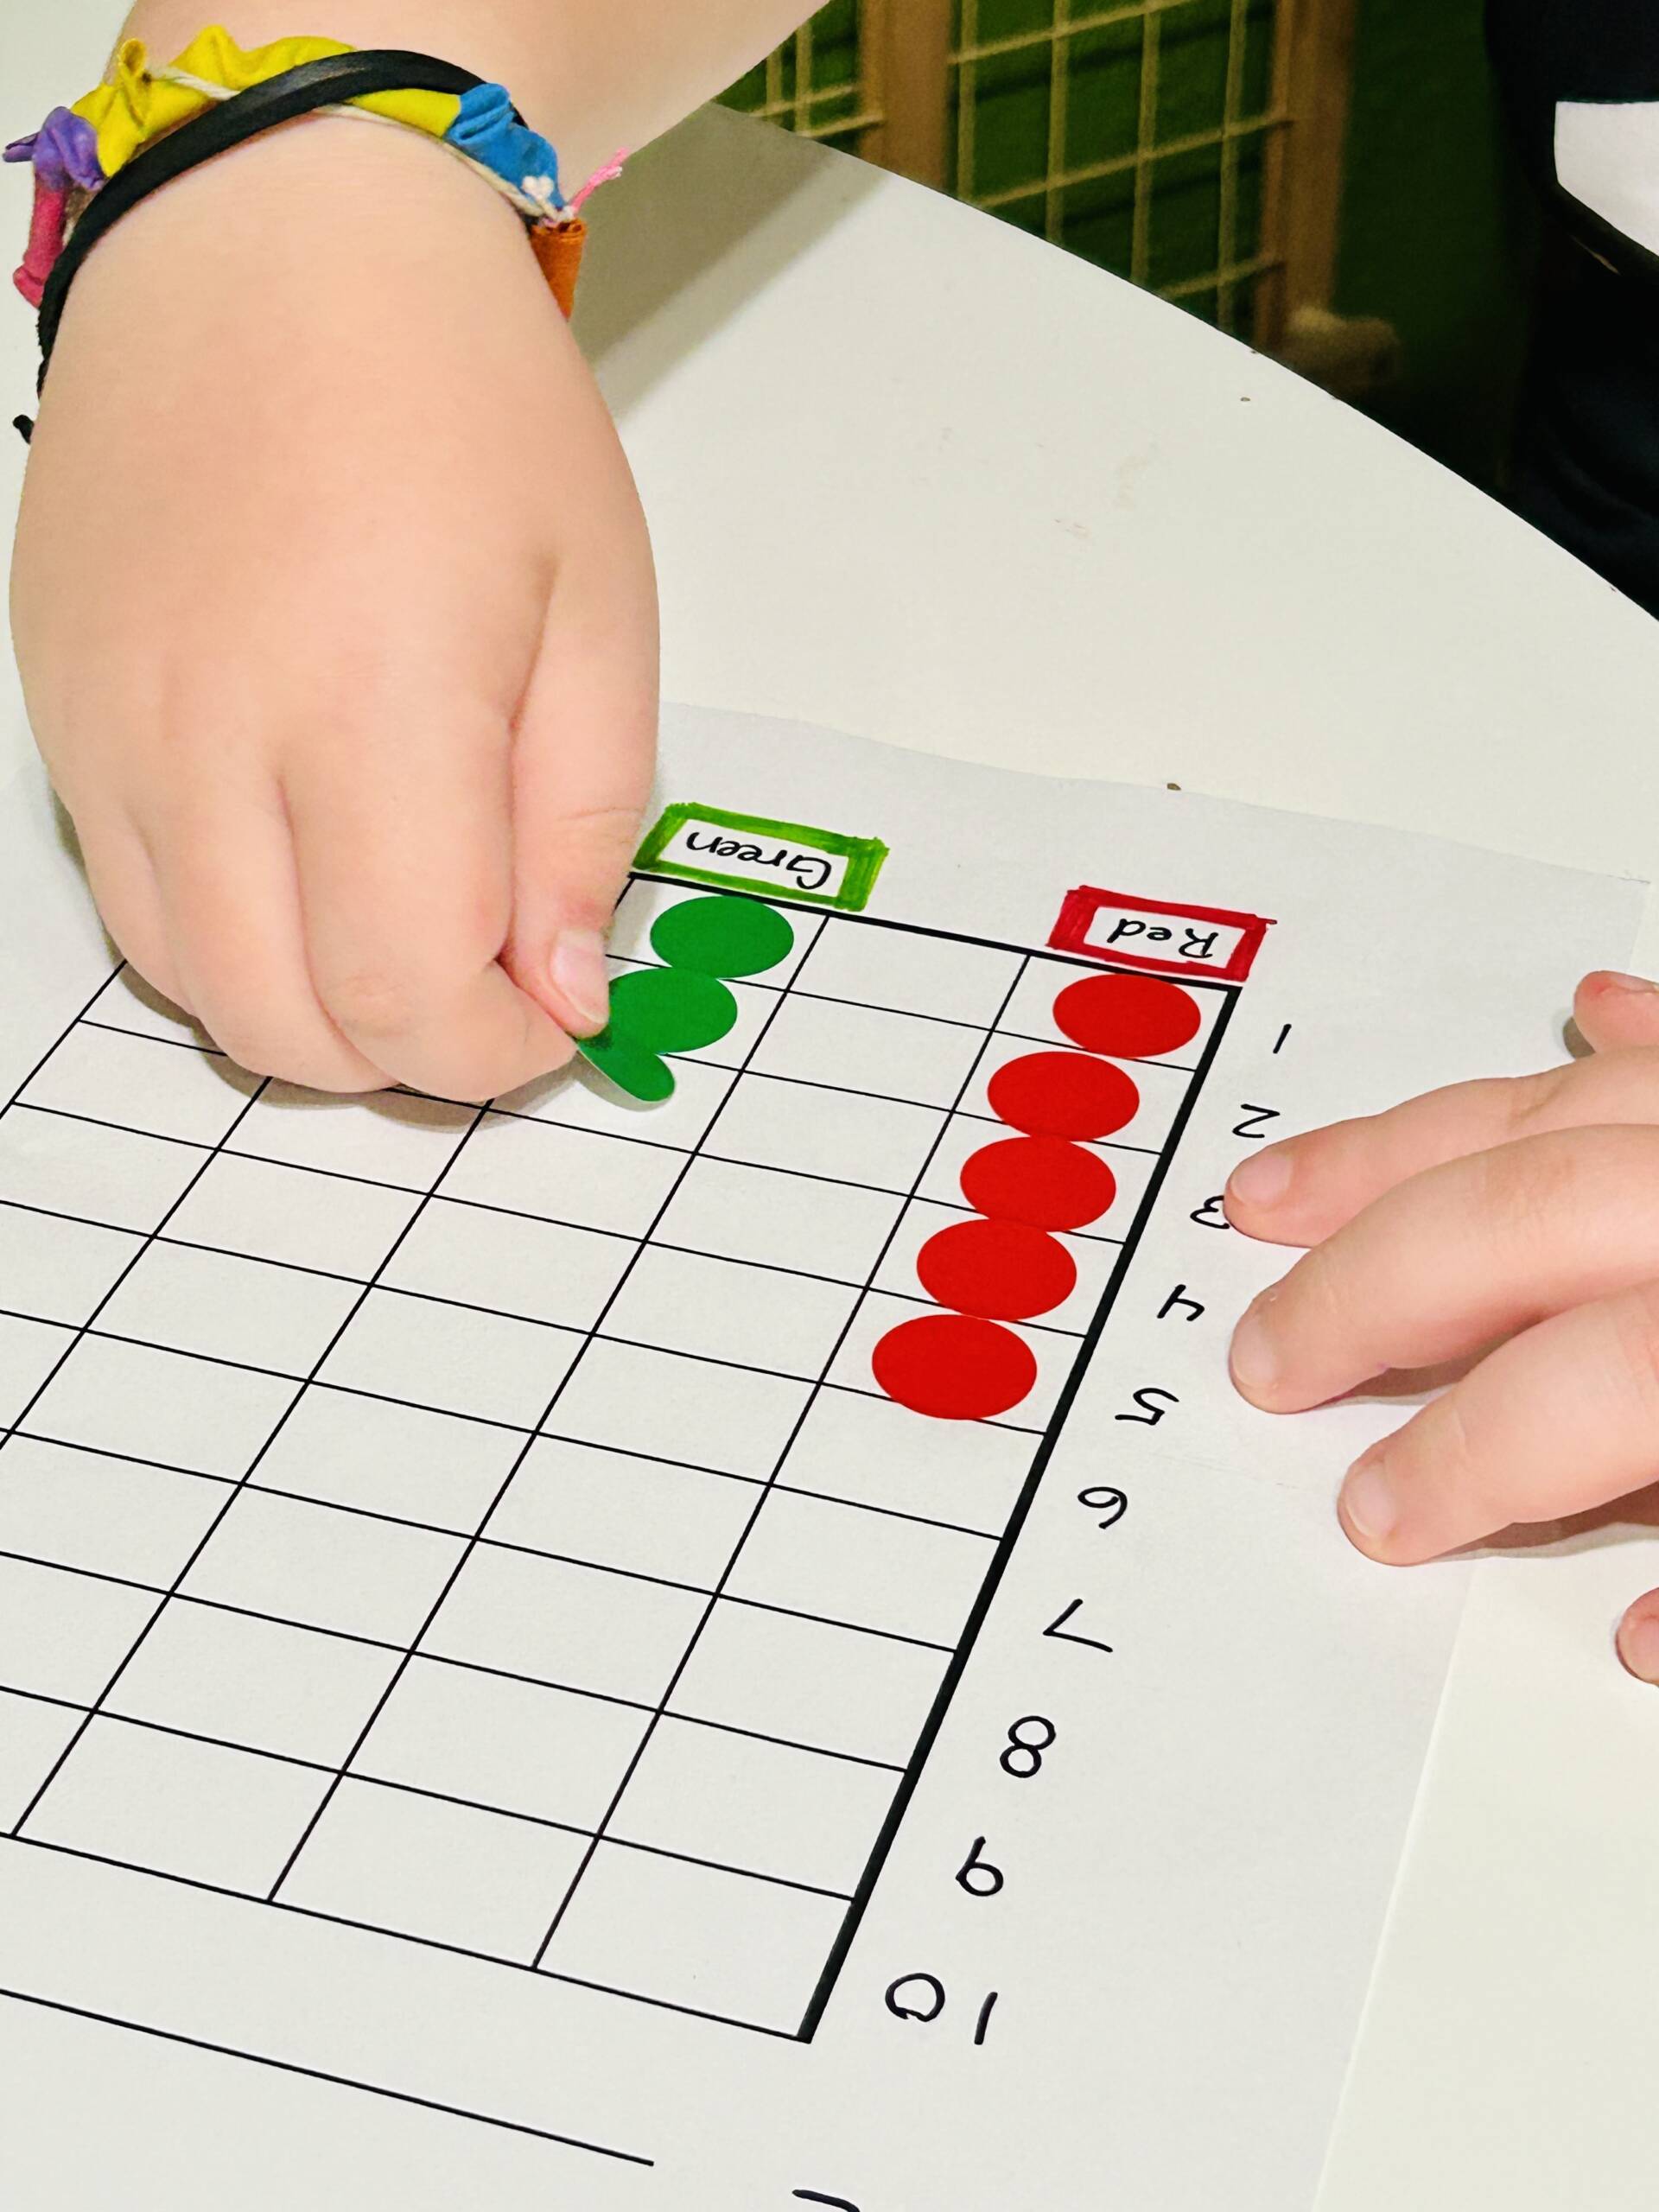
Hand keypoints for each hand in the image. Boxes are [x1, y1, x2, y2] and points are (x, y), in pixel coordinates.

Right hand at [10, 115, 655, 1099]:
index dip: (495, 1053)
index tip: (551, 1017)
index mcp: (372, 704)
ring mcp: (107, 729)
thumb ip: (583, 826)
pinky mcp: (53, 713)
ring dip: (311, 1014)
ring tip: (398, 933)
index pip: (410, 996)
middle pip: (289, 1023)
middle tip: (483, 992)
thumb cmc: (463, 405)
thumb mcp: (599, 610)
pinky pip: (129, 903)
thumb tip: (562, 991)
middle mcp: (208, 735)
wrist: (275, 240)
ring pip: (194, 985)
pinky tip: (301, 869)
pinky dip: (226, 940)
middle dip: (408, 1055)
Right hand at [1223, 969, 1658, 1681]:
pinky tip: (1587, 1015)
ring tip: (1287, 1190)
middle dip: (1369, 1289)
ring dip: (1412, 1147)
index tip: (1381, 1515)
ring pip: (1565, 1103)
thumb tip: (1641, 1634)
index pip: (1589, 1388)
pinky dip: (1637, 1031)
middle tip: (1274, 1356)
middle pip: (1525, 1215)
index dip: (1467, 1461)